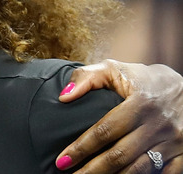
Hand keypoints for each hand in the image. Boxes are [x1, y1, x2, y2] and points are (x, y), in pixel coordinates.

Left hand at [55, 60, 182, 172]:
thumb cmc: (144, 80)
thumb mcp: (116, 70)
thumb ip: (87, 77)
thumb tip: (63, 97)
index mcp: (140, 103)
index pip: (105, 131)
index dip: (81, 147)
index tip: (62, 160)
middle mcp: (158, 124)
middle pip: (119, 155)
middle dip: (92, 169)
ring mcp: (174, 141)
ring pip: (140, 169)